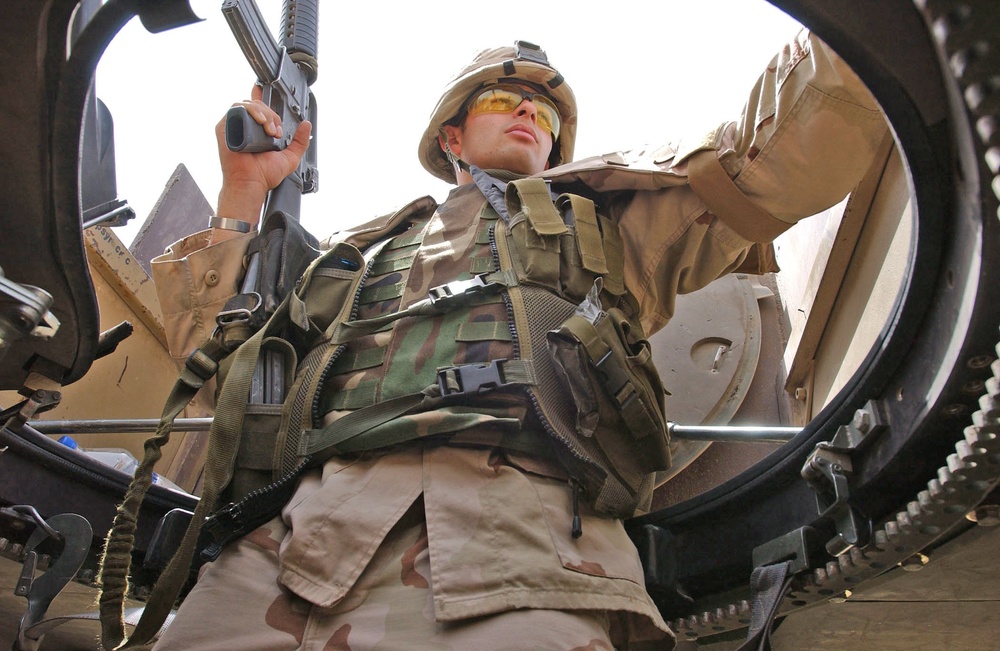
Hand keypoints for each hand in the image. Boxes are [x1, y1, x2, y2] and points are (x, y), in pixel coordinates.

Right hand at [215, 85, 311, 225]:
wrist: (252, 183)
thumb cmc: (265, 175)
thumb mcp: (290, 157)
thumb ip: (299, 141)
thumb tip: (306, 124)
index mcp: (257, 131)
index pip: (259, 108)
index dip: (263, 97)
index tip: (268, 91)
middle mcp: (245, 127)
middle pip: (258, 106)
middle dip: (272, 115)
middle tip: (276, 132)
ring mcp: (234, 126)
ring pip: (249, 105)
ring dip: (264, 113)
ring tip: (270, 131)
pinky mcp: (224, 127)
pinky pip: (236, 109)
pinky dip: (250, 111)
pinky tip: (261, 123)